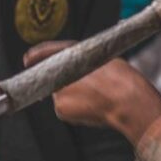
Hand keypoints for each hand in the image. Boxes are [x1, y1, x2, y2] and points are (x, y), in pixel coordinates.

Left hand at [23, 41, 160, 143]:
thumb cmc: (124, 81)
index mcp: (73, 54)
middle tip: (89, 84)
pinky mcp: (60, 109)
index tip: (29, 57)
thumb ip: (85, 60)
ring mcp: (58, 92)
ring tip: (95, 96)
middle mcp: (61, 72)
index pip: (51, 51)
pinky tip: (91, 106)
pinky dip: (74, 106)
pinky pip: (64, 106)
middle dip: (67, 79)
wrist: (131, 105)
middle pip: (58, 75)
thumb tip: (74, 69)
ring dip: (72, 94)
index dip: (41, 53)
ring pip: (62, 92)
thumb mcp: (106, 59)